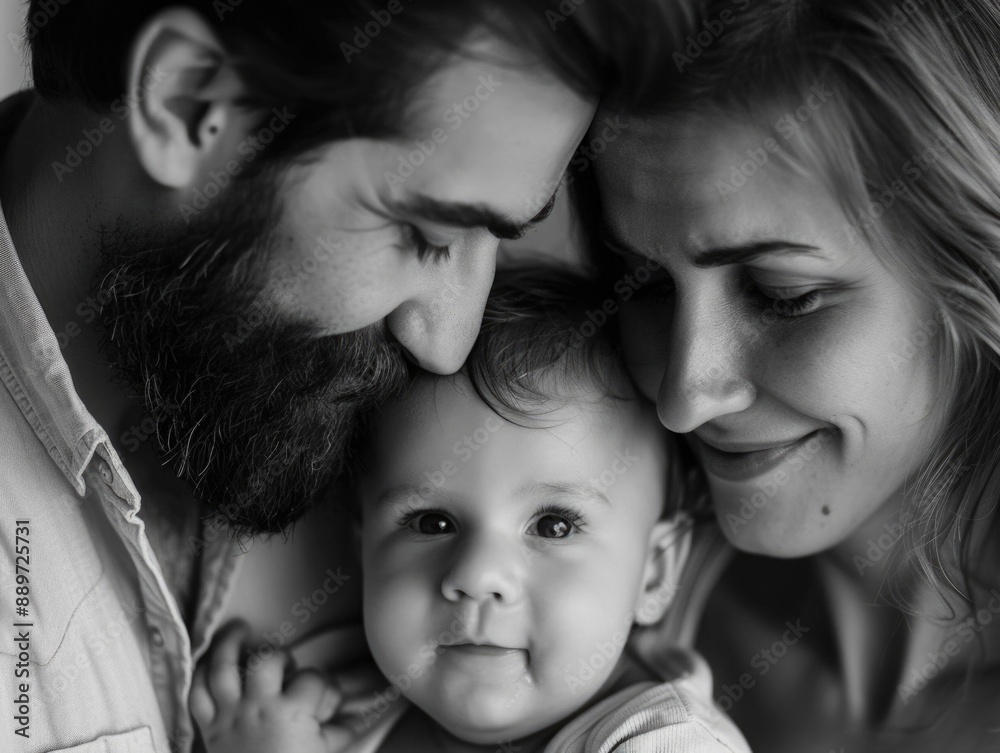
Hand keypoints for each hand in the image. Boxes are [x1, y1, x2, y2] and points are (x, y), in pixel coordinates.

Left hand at [190, 620, 371, 752]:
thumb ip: (338, 733)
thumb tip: (356, 717)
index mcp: (291, 713)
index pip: (313, 680)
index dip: (324, 686)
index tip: (328, 701)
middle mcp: (258, 707)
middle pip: (267, 660)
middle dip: (280, 657)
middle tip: (287, 668)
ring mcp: (230, 715)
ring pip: (222, 668)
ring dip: (229, 644)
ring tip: (239, 629)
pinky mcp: (210, 729)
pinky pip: (197, 695)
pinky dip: (200, 676)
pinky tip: (209, 663)